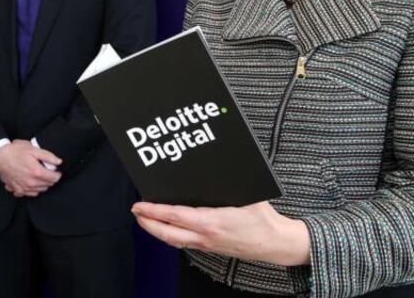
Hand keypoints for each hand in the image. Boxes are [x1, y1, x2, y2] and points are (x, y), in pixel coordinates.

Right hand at [0, 139, 61, 197]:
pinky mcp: (17, 190)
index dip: (58, 173)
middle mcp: (31, 183)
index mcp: (36, 172)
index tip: (56, 170)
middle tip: (47, 170)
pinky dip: (33, 189)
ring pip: (40, 190)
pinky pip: (30, 193)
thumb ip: (48, 156)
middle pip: (48, 185)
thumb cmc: (15, 151)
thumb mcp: (33, 149)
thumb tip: (59, 162)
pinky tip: (30, 181)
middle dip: (50, 178)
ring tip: (38, 175)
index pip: (55, 178)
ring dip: (42, 184)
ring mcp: (23, 188)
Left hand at [131, 200, 310, 266]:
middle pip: (167, 233)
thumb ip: (227, 182)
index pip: (174, 216)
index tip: (139, 205)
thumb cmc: (264, 219)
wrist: (276, 243)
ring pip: (174, 241)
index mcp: (211, 222)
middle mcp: (205, 236)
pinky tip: (169, 228)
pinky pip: (184, 243)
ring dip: (157, 231)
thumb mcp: (247, 194)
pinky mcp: (212, 248)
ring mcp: (207, 245)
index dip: (153, 211)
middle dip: (148, 223)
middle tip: (137, 213)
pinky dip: (171, 236)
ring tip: (147, 219)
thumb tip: (213, 165)